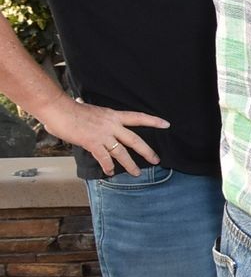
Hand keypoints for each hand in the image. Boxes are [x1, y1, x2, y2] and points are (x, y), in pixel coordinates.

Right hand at [42, 98, 167, 176]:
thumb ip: (88, 110)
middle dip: (147, 152)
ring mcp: (103, 135)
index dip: (153, 121)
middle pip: (135, 140)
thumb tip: (79, 102)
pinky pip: (104, 158)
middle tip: (156, 160)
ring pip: (122, 153)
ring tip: (136, 173)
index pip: (138, 117)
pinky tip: (109, 172)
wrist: (59, 109)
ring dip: (130, 165)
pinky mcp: (93, 143)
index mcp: (113, 115)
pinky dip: (108, 167)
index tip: (166, 124)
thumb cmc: (69, 109)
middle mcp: (112, 125)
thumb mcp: (86, 107)